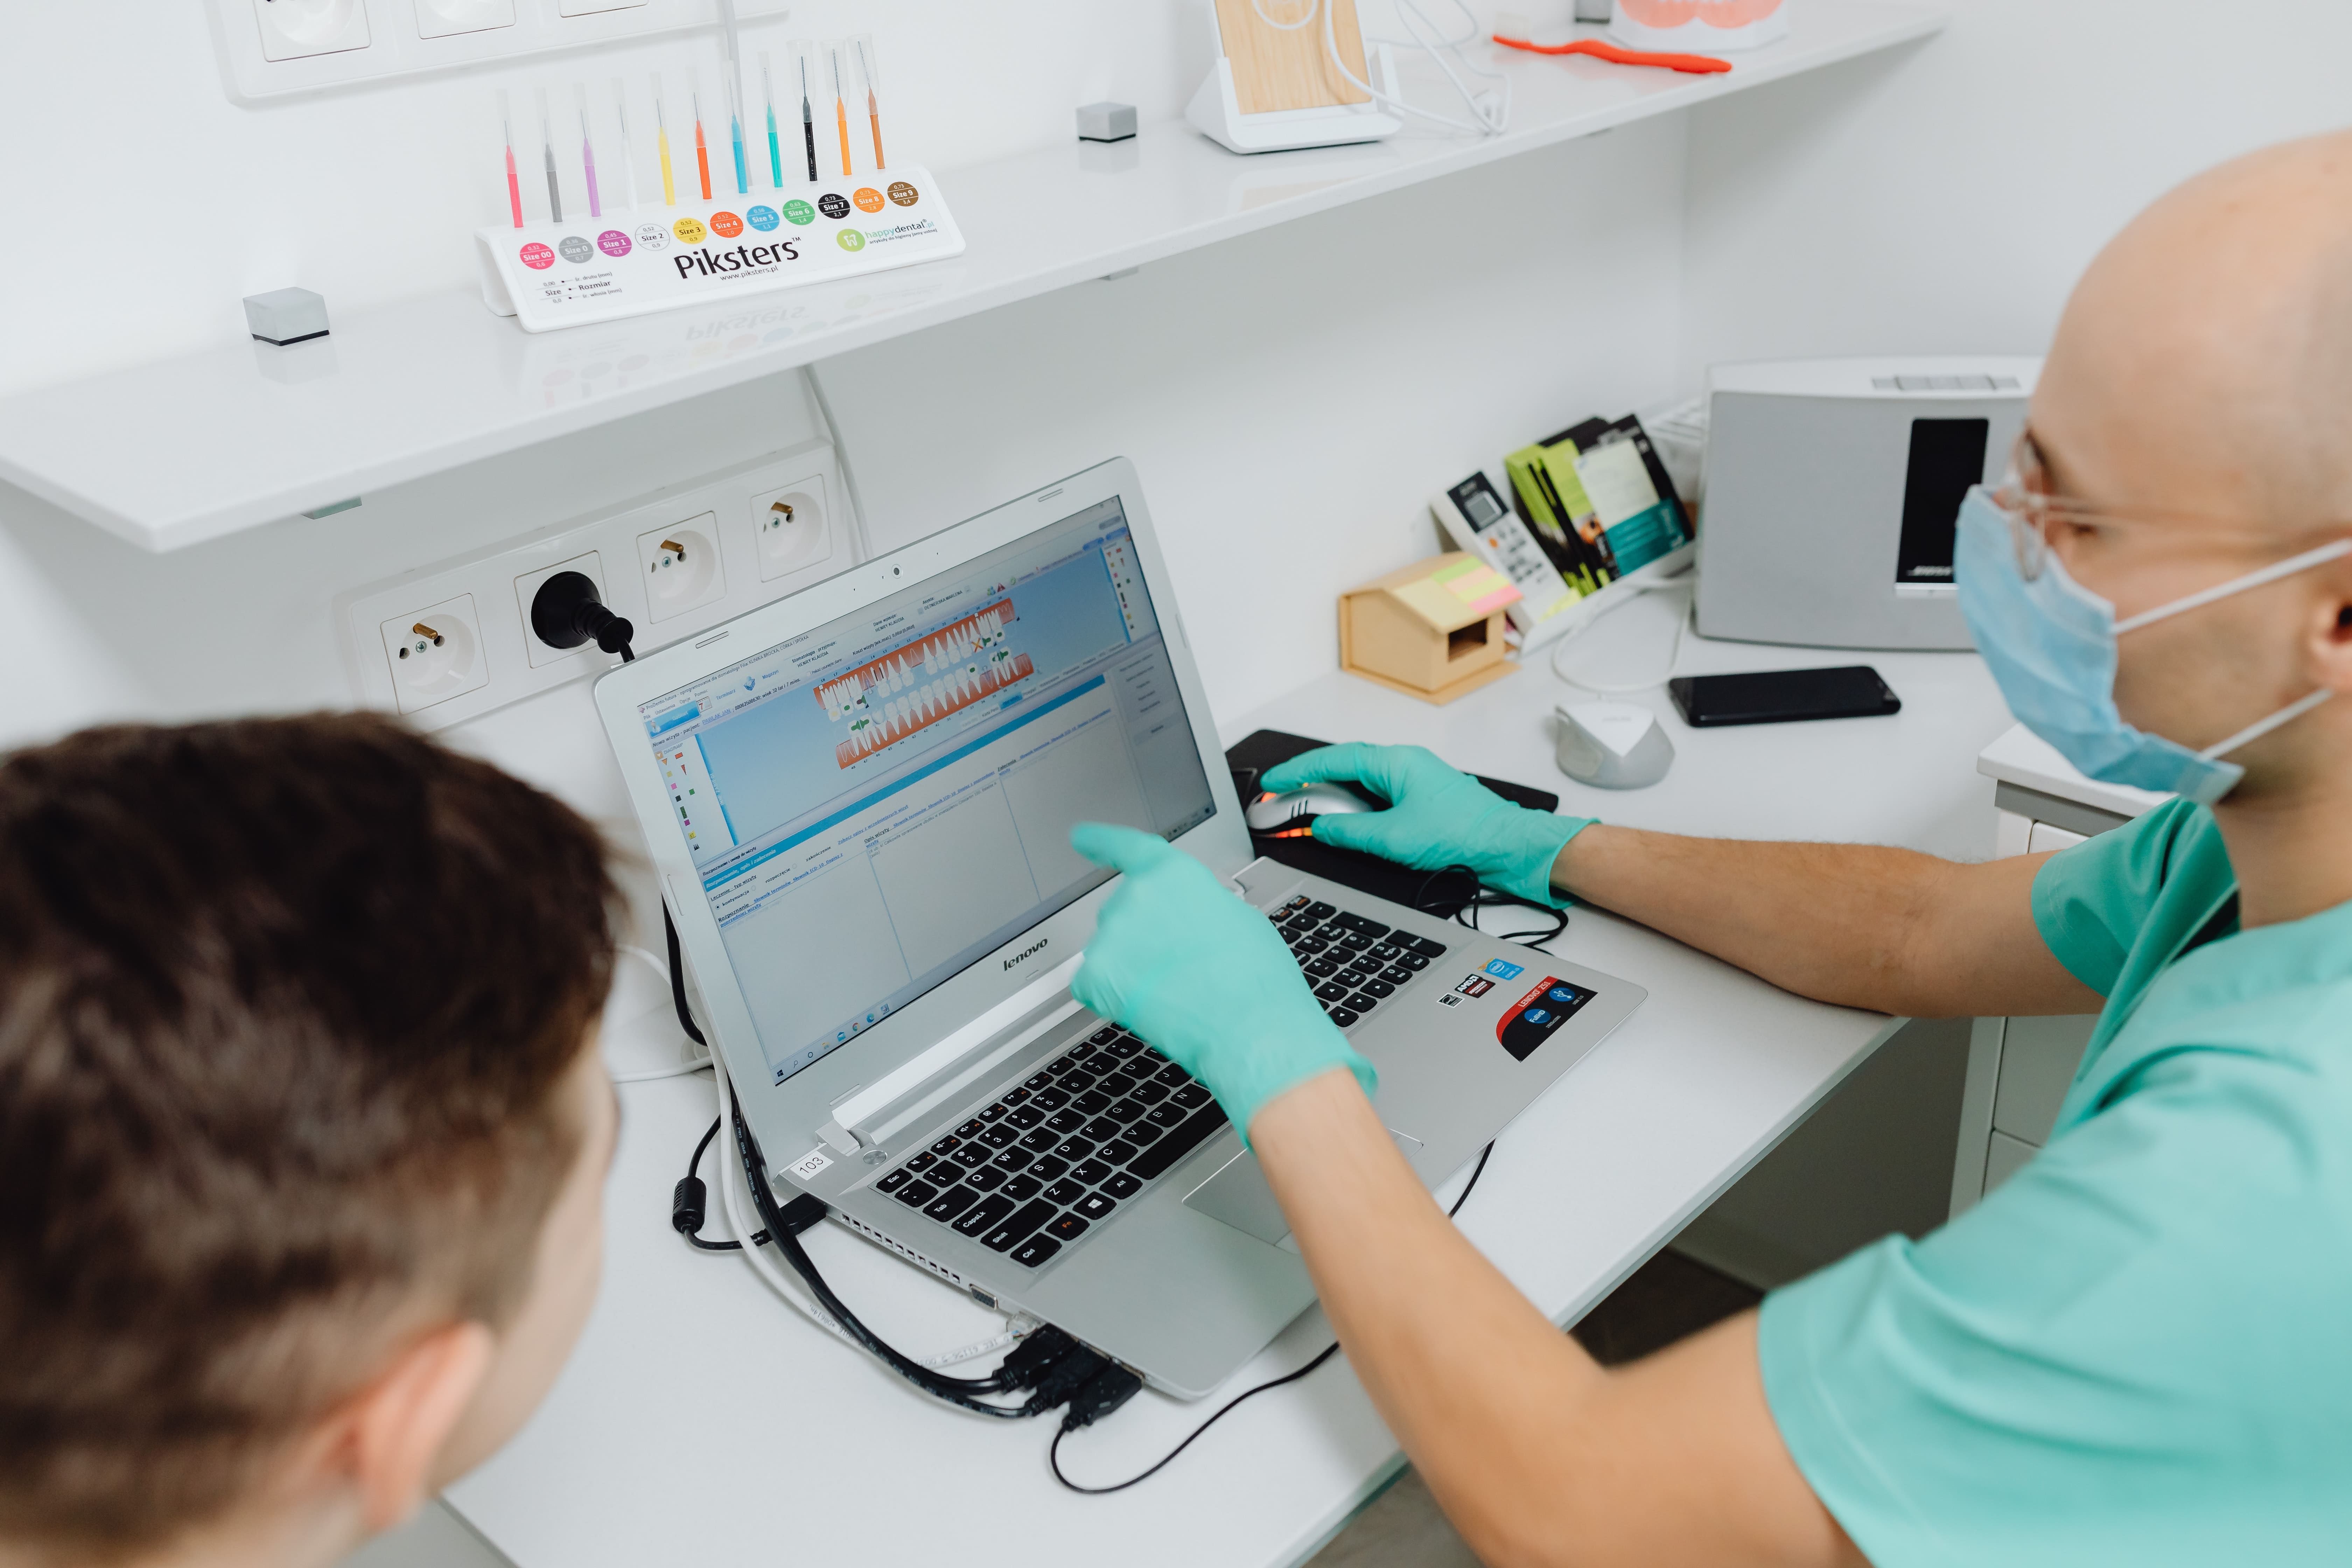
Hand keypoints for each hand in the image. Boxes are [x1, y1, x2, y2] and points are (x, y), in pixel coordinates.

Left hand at [1069, 823, 1374, 1138]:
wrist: (1249, 1026)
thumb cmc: (1254, 977)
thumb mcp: (1237, 916)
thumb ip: (1198, 903)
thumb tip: (1186, 915)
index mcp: (1171, 874)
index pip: (1125, 847)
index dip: (1100, 841)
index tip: (1081, 837)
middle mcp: (1134, 896)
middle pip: (1124, 912)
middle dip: (1144, 936)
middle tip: (1182, 964)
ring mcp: (1111, 937)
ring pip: (1111, 950)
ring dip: (1131, 967)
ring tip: (1176, 990)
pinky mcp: (1096, 977)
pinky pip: (1093, 983)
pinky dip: (1112, 996)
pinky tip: (1149, 1005)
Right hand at [1261, 743, 1594, 905]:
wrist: (1507, 846)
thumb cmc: (1463, 834)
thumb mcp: (1393, 839)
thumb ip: (1349, 833)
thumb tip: (1321, 829)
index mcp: (1394, 763)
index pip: (1332, 761)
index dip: (1297, 772)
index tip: (1272, 782)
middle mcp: (1403, 764)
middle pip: (1343, 767)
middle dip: (1309, 784)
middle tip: (1281, 800)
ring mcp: (1414, 779)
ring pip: (1360, 782)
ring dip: (1333, 798)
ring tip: (1308, 816)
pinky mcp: (1421, 798)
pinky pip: (1377, 795)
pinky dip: (1355, 807)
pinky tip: (1347, 824)